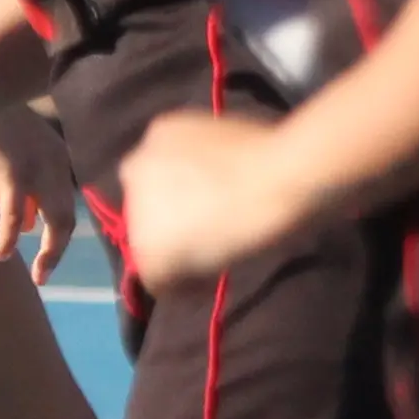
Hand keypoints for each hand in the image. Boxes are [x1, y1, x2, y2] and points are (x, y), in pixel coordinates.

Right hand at [0, 105, 76, 281]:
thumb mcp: (14, 161)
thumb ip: (25, 191)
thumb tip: (30, 224)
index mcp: (60, 161)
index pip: (68, 205)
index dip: (59, 234)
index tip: (47, 258)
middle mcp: (58, 165)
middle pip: (69, 217)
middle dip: (58, 251)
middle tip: (43, 275)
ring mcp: (39, 168)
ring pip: (57, 219)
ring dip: (48, 252)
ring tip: (37, 274)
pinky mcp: (14, 170)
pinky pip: (15, 211)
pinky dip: (10, 235)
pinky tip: (2, 252)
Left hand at [116, 105, 303, 294]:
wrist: (280, 176)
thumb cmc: (274, 151)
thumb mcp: (230, 136)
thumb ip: (207, 159)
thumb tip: (215, 185)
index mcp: (159, 133)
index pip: (158, 175)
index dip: (184, 195)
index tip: (212, 206)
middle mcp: (138, 166)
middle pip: (148, 208)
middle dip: (175, 222)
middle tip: (214, 233)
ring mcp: (140, 211)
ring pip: (150, 245)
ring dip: (180, 251)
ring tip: (217, 257)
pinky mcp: (150, 250)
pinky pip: (160, 281)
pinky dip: (184, 285)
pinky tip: (213, 278)